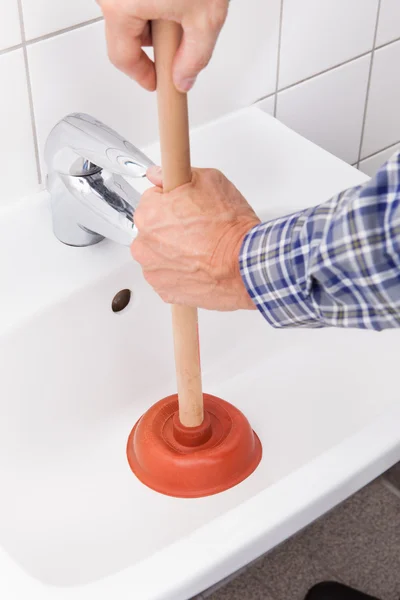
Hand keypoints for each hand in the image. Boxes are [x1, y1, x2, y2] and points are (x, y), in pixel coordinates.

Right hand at [97, 0, 228, 91]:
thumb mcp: (205, 17)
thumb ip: (194, 57)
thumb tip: (183, 78)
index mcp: (121, 6)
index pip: (123, 59)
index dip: (142, 76)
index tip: (154, 82)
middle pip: (124, 34)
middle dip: (152, 45)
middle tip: (177, 46)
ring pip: (127, 12)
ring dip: (153, 19)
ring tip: (181, 10)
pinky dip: (152, 1)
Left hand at [131, 167, 259, 310]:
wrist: (246, 264)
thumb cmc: (230, 227)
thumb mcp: (210, 181)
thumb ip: (176, 174)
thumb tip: (158, 174)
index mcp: (149, 214)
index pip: (152, 200)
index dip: (173, 201)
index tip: (187, 207)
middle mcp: (144, 244)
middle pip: (152, 230)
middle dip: (170, 228)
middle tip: (198, 229)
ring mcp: (153, 271)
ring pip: (158, 255)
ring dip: (173, 252)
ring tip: (201, 249)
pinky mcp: (165, 291)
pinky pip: (168, 277)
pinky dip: (180, 273)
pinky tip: (199, 266)